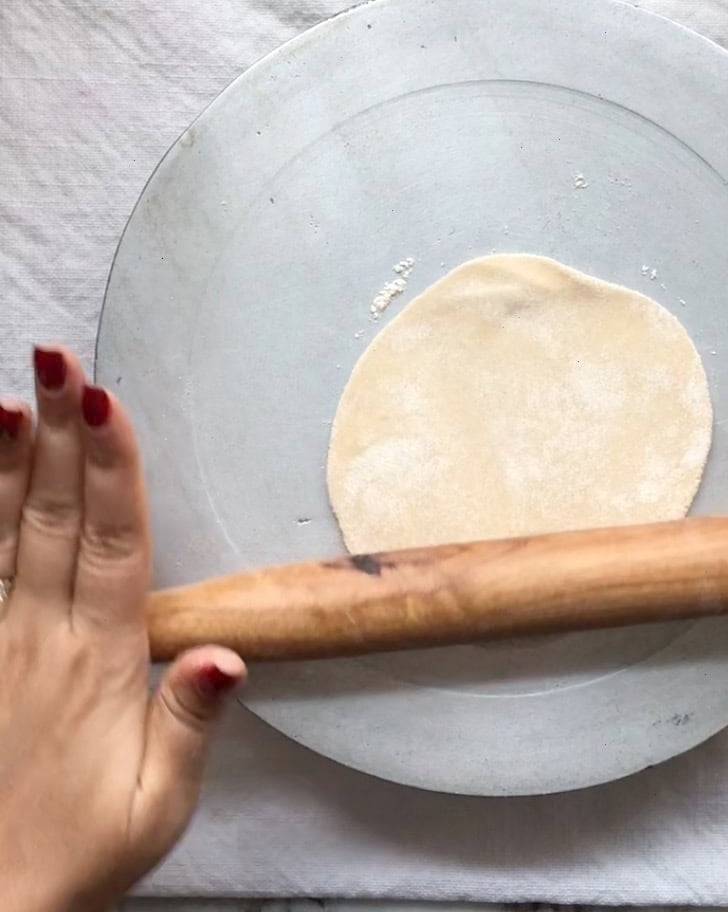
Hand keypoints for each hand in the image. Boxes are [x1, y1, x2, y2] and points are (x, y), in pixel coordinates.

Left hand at [0, 346, 245, 911]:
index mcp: (101, 661)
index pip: (114, 544)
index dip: (113, 469)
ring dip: (13, 462)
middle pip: (59, 518)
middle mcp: (42, 635)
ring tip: (18, 396)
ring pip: (4, 534)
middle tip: (62, 358)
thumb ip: (189, 728)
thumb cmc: (81, 851)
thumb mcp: (157, 808)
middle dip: (66, 434)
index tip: (107, 402)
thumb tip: (224, 651)